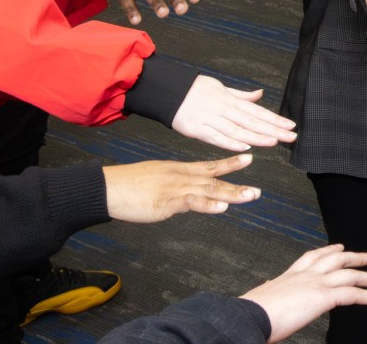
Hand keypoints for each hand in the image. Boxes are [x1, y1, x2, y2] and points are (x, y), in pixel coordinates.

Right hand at [101, 154, 259, 221]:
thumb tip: (186, 195)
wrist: (108, 187)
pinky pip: (190, 202)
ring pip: (208, 190)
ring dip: (231, 194)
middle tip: (258, 191)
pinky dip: (207, 205)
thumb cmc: (128, 185)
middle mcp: (181, 176)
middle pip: (214, 179)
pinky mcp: (165, 201)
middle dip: (237, 184)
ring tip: (250, 196)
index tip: (248, 159)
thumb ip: (174, 185)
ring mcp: (175, 187)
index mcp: (179, 170)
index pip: (209, 165)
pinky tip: (221, 207)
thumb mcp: (157, 180)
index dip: (230, 163)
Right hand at [172, 76, 296, 150]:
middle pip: (252, 121)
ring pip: (237, 130)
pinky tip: (244, 148)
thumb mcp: (221, 88)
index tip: (291, 125)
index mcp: (230, 100)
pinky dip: (230, 143)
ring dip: (256, 137)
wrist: (169, 91)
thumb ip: (241, 95)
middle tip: (291, 136)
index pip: (257, 111)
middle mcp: (224, 109)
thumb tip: (261, 94)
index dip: (275, 119)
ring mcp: (210, 119)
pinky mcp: (197, 129)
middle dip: (273, 129)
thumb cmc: (196, 89)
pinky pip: (215, 137)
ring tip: (274, 141)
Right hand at [241, 244, 366, 341]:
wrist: (250, 316)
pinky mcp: (323, 296)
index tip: (337, 247)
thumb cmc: (251, 313)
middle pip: (335, 259)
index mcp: (288, 276)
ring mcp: (315, 283)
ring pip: (349, 273)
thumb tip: (268, 295)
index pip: (312, 257)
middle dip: (353, 256)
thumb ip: (271, 295)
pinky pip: (354, 294)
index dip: (327, 251)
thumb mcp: (262, 301)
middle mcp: (304, 275)